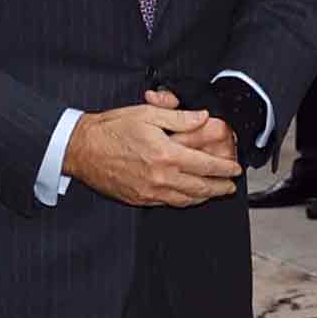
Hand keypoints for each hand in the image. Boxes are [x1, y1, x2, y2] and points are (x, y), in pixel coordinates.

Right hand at [64, 100, 240, 206]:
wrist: (82, 149)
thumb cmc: (112, 129)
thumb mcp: (148, 114)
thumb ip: (179, 117)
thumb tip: (203, 117)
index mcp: (167, 154)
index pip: (206, 165)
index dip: (224, 169)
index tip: (235, 169)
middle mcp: (162, 177)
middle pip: (201, 188)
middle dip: (220, 187)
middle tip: (231, 186)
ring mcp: (151, 191)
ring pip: (187, 200)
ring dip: (205, 197)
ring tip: (215, 193)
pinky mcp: (140, 199)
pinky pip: (169, 204)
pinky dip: (185, 201)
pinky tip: (189, 197)